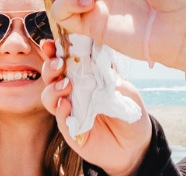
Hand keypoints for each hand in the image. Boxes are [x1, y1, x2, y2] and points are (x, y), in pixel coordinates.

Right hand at [39, 44, 153, 175]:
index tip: (50, 43)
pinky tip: (66, 105)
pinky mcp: (72, 131)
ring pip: (49, 97)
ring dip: (52, 89)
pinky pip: (60, 120)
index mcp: (84, 77)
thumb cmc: (129, 111)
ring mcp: (70, 111)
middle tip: (59, 64)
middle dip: (50, 68)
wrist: (136, 142)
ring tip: (65, 85)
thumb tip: (93, 59)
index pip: (65, 61)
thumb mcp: (123, 89)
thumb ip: (106, 76)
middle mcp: (72, 92)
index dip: (55, 51)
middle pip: (51, 77)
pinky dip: (61, 112)